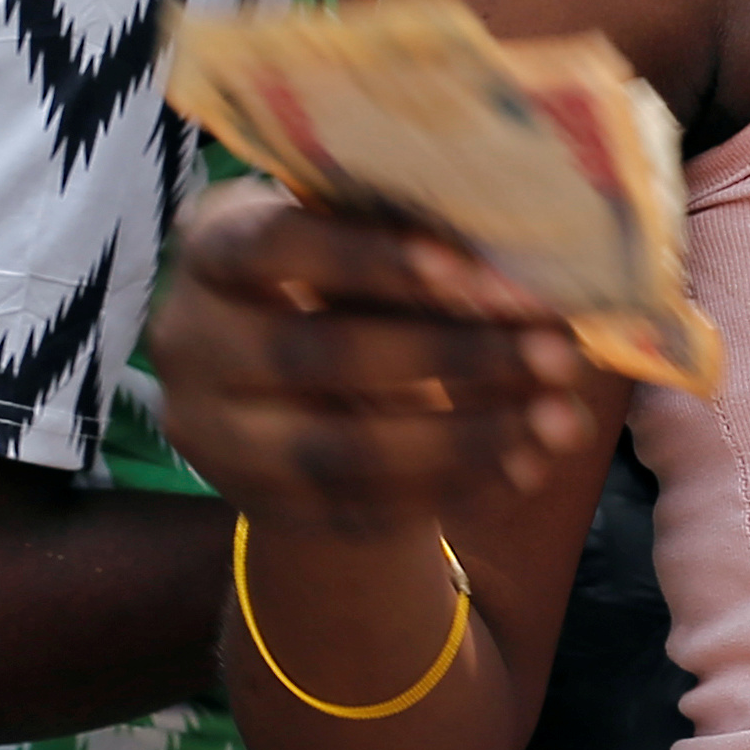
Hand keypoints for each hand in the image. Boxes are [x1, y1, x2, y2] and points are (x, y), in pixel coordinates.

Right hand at [147, 186, 600, 536]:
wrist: (288, 388)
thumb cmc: (344, 283)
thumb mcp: (356, 245)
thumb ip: (412, 242)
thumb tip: (534, 262)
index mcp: (211, 247)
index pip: (277, 244)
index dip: (375, 259)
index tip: (477, 274)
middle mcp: (190, 339)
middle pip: (320, 353)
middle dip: (452, 355)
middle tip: (557, 353)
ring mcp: (215, 432)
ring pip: (342, 448)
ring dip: (467, 437)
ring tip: (560, 421)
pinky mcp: (259, 501)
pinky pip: (361, 507)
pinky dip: (454, 486)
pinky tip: (527, 465)